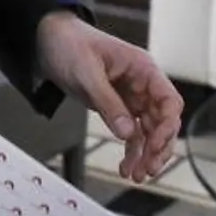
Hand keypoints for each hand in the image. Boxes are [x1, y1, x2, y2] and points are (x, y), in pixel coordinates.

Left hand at [36, 11, 182, 181]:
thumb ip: (107, 103)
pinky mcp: (116, 107)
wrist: (47, 39)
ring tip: (136, 176)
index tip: (155, 146)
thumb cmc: (70, 44)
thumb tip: (127, 133)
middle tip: (148, 170)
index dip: (167, 126)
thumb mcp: (87, 73)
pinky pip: (130, 133)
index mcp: (143, 69)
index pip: (169, 101)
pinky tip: (125, 169)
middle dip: (158, 147)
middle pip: (163, 121)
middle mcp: (142, 84)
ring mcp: (130, 97)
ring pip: (148, 131)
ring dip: (145, 154)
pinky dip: (130, 151)